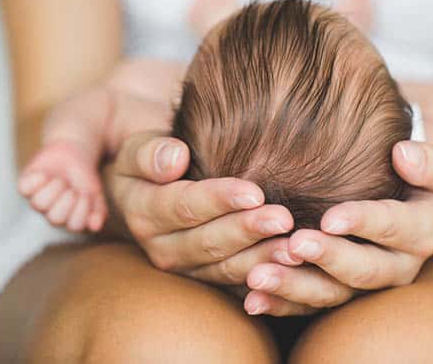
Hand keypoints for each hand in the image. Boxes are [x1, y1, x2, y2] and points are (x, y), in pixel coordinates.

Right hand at [105, 132, 300, 291]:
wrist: (153, 185)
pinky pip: (239, 283)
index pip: (185, 206)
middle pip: (209, 243)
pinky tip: (293, 269)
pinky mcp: (210, 278)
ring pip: (226, 268)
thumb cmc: (153, 158)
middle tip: (284, 220)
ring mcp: (187, 268)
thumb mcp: (138, 148)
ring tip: (294, 248)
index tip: (254, 193)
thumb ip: (150, 152)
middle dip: (248, 231)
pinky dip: (267, 279)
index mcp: (144, 213)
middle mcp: (162, 248)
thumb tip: (174, 158)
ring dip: (262, 259)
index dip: (219, 200)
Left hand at [241, 141, 432, 315]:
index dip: (364, 223)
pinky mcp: (339, 293)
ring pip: (333, 294)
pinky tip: (253, 298)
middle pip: (364, 270)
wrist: (402, 194)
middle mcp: (399, 266)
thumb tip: (403, 154)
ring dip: (295, 287)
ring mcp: (366, 285)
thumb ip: (428, 161)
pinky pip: (309, 306)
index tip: (330, 218)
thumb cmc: (413, 171)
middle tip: (295, 244)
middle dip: (328, 259)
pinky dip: (280, 303)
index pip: (396, 228)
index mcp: (423, 232)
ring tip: (259, 276)